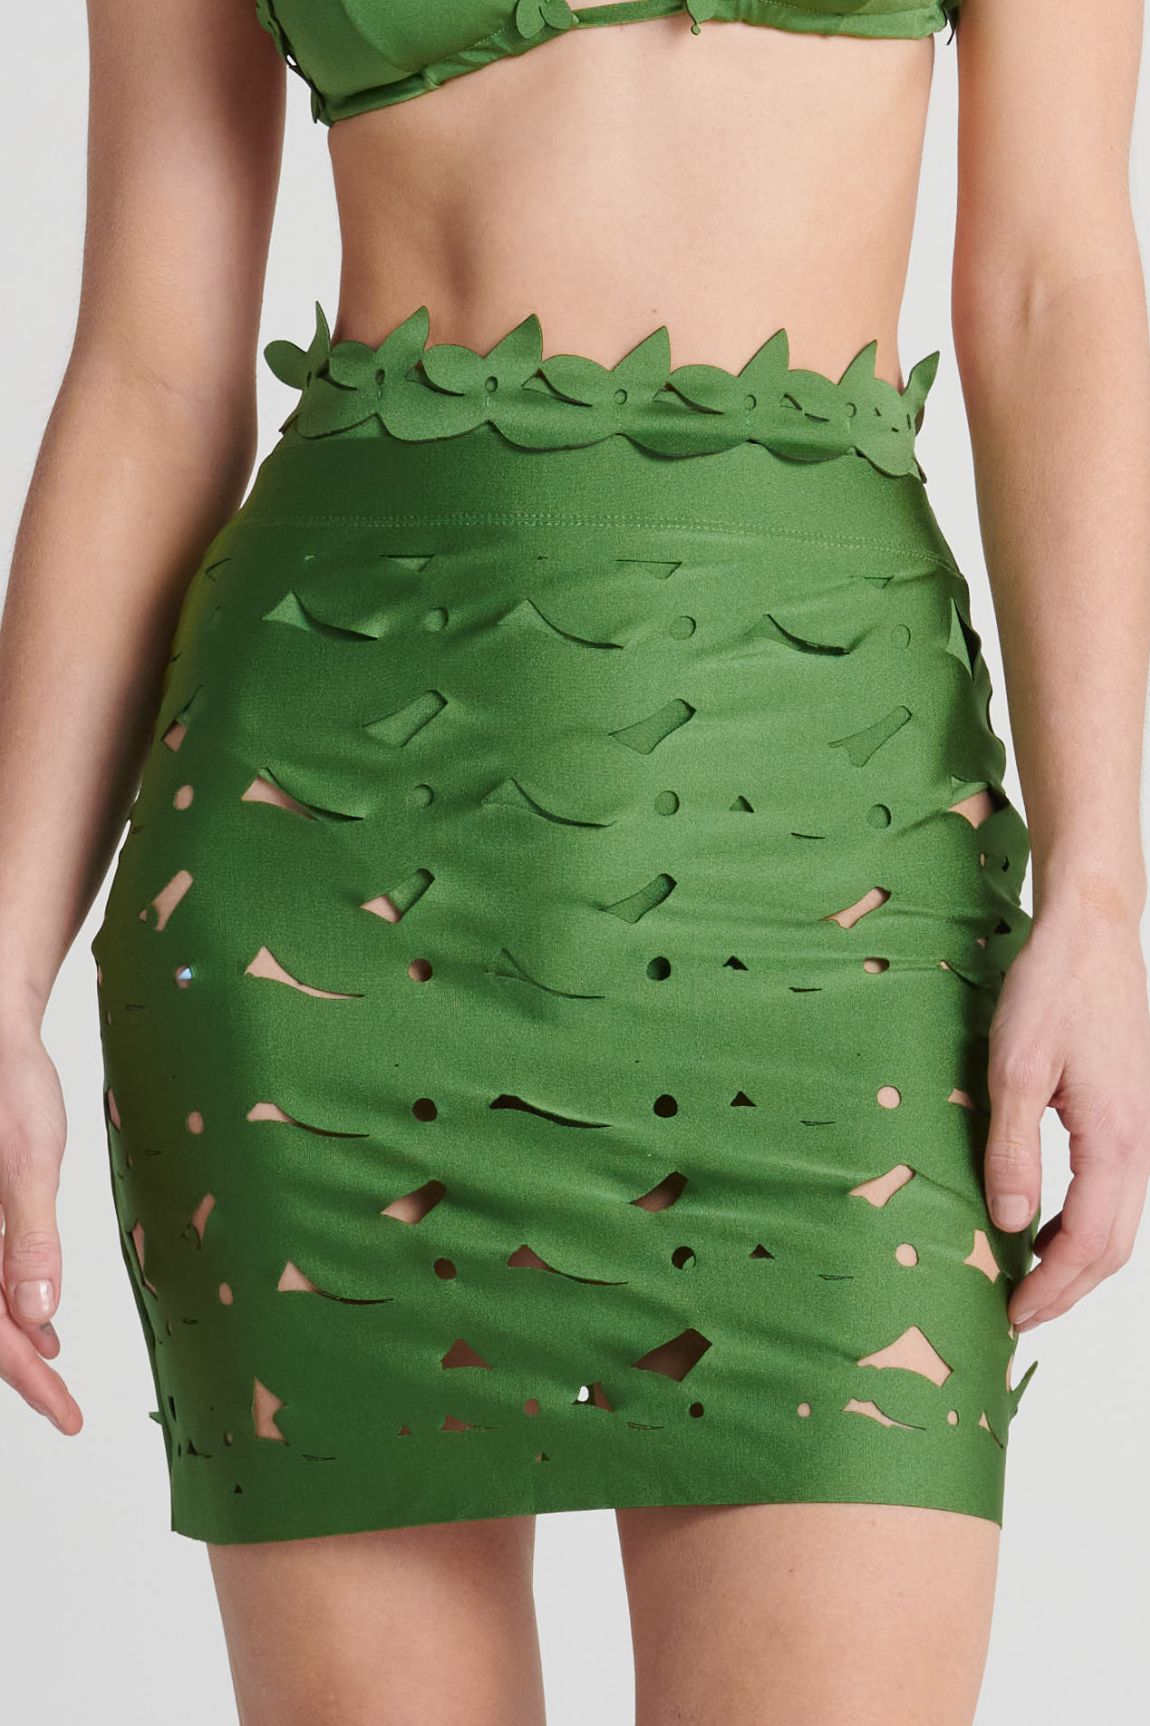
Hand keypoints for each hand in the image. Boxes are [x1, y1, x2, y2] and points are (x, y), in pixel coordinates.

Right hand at [0, 1025, 82, 1432]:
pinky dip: (7, 1302)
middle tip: (67, 1411)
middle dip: (21, 1371)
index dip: (26, 1378)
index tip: (65, 1413)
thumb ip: (30, 1235)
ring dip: (13, 1341)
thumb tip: (39, 1312)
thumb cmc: (10, 1084)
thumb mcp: (30, 1157)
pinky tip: (37, 1321)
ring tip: (53, 1375)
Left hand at [985, 908, 1149, 1331]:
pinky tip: (1047, 1222)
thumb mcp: (1014, 1069)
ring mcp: (1145, 1130)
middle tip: (1018, 1313)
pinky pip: (1118, 1190)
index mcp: (1116, 1140)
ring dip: (1078, 1259)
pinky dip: (1086, 1222)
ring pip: (1121, 1221)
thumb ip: (1012, 1150)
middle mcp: (1143, 1144)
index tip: (1014, 1314)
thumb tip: (1010, 1223)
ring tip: (1027, 1278)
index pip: (1090, 1243)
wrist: (1091, 935)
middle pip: (1115, 1246)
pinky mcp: (1134, 1115)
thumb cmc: (1052, 990)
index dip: (1053, 1289)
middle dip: (1068, 1289)